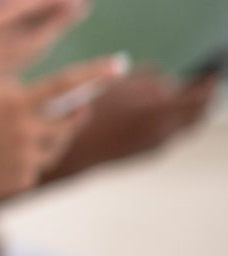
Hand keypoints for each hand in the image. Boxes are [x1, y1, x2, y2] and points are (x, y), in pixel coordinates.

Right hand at [0, 57, 120, 205]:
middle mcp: (26, 132)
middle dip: (76, 115)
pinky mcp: (21, 181)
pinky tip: (4, 157)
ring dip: (52, 139)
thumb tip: (49, 94)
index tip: (118, 66)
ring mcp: (25, 159)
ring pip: (55, 148)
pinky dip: (26, 160)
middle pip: (69, 123)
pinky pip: (35, 167)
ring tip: (34, 133)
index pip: (65, 85)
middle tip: (80, 109)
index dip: (95, 74)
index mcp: (16, 104)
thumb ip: (14, 90)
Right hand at [51, 71, 217, 177]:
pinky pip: (170, 135)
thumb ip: (151, 80)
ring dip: (189, 112)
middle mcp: (164, 132)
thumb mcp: (119, 83)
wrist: (70, 148)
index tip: (212, 74)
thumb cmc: (89, 111)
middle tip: (204, 85)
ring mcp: (157, 145)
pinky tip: (160, 114)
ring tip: (184, 98)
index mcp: (160, 112)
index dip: (208, 84)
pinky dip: (173, 122)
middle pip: (198, 115)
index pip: (200, 97)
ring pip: (186, 127)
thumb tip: (170, 83)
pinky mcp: (147, 153)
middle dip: (203, 100)